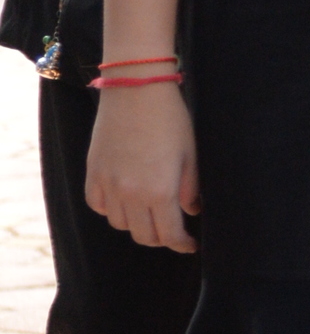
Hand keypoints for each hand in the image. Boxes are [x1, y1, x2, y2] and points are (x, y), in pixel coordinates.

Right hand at [85, 82, 197, 250]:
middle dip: (161, 238)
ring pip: (120, 224)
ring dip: (136, 225)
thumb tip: (192, 211)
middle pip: (143, 236)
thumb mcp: (190, 156)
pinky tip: (124, 201)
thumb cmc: (170, 119)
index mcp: (160, 191)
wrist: (136, 89)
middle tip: (172, 230)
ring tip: (150, 214)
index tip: (190, 245)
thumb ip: (190, 189)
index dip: (181, 244)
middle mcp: (130, 193)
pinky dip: (111, 209)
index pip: (169, 235)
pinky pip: (98, 205)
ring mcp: (108, 183)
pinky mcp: (93, 171)